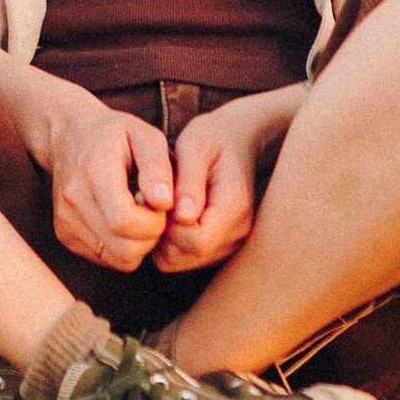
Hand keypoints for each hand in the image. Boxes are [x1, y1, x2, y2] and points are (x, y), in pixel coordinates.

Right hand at [42, 98, 174, 268]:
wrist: (69, 136)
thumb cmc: (115, 134)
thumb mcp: (145, 135)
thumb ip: (157, 167)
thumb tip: (165, 203)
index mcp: (93, 171)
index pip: (124, 221)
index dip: (153, 222)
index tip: (161, 203)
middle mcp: (73, 200)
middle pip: (124, 249)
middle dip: (150, 236)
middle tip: (153, 210)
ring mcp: (65, 221)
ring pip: (118, 259)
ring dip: (138, 243)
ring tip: (139, 213)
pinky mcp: (65, 235)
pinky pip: (106, 258)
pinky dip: (122, 247)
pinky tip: (122, 220)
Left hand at [153, 102, 269, 271]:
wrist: (235, 140)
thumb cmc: (212, 139)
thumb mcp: (196, 145)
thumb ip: (189, 181)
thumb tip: (183, 217)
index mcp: (235, 206)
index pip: (198, 241)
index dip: (170, 226)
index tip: (160, 199)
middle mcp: (239, 231)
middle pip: (187, 254)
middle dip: (163, 231)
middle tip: (160, 199)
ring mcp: (231, 242)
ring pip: (181, 260)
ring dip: (165, 237)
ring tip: (167, 204)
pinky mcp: (220, 246)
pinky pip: (183, 258)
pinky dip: (170, 241)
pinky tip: (172, 214)